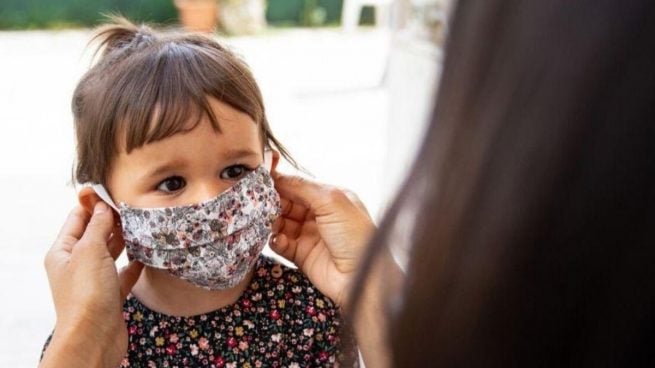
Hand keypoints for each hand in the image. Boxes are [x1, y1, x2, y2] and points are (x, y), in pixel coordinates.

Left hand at [41, 203, 142, 367]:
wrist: (95, 336)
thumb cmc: (87, 295)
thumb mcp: (90, 250)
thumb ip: (98, 226)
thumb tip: (103, 206)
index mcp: (63, 252)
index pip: (77, 219)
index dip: (92, 203)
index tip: (111, 190)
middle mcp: (77, 265)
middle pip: (95, 234)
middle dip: (111, 220)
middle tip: (132, 205)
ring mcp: (95, 280)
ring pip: (111, 252)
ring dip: (124, 239)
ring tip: (141, 224)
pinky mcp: (112, 295)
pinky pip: (124, 273)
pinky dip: (134, 263)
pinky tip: (146, 254)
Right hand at [270, 172, 374, 307]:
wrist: (362, 278)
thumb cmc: (357, 237)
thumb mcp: (332, 202)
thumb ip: (303, 187)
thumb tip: (278, 176)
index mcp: (330, 198)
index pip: (300, 186)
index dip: (282, 182)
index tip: (262, 180)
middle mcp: (319, 215)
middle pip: (288, 203)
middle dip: (274, 202)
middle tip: (260, 203)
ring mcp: (310, 235)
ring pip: (281, 222)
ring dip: (272, 221)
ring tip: (268, 222)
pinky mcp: (302, 255)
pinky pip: (281, 244)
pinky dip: (276, 240)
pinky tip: (279, 239)